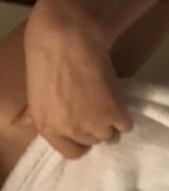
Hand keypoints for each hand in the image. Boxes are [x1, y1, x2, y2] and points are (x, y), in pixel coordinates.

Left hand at [20, 0, 132, 158]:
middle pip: (94, 142)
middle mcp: (70, 130)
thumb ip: (33, 113)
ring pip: (111, 136)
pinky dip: (125, 115)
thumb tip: (20, 124)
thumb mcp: (33, 91)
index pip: (72, 153)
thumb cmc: (44, 57)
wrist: (66, 38)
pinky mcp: (113, 112)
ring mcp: (93, 123)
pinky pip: (126, 125)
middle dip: (97, 128)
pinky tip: (117, 100)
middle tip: (97, 109)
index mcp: (47, 127)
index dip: (81, 141)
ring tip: (109, 103)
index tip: (85, 128)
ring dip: (112, 123)